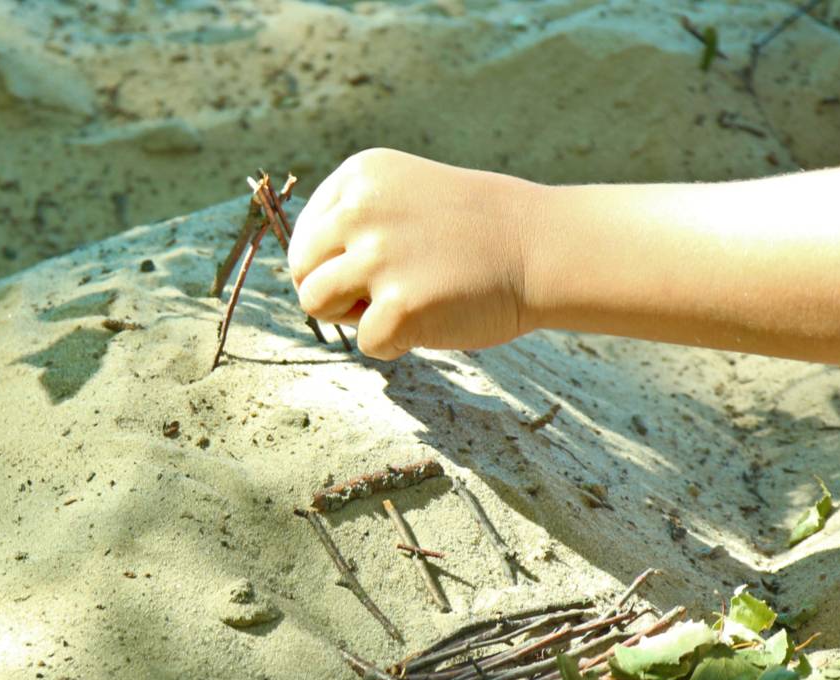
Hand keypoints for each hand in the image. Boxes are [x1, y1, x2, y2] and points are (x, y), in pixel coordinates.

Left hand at [286, 148, 539, 359]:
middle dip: (335, 291)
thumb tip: (296, 275)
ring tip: (403, 301)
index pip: (305, 236)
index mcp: (360, 175)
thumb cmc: (472, 232)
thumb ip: (349, 221)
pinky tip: (434, 317)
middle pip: (300, 271)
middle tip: (389, 288)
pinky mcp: (400, 306)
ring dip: (354, 315)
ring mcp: (379, 257)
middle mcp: (361, 210)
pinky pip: (365, 342)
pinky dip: (395, 343)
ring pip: (315, 303)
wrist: (543, 248)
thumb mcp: (403, 197)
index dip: (336, 262)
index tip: (383, 260)